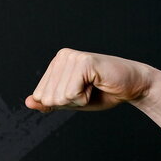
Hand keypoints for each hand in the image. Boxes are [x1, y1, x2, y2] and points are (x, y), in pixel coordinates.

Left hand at [25, 49, 156, 112]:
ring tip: (93, 86)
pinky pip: (71, 93)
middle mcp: (61, 56)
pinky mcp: (84, 62)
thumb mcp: (71, 102)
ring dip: (79, 100)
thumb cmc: (103, 93)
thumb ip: (49, 102)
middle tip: (88, 90)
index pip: (40, 96)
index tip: (79, 93)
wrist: (132, 86)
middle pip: (48, 97)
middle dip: (69, 102)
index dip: (61, 103)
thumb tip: (28, 102)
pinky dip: (85, 97)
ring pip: (59, 97)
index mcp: (56, 64)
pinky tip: (97, 84)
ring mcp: (72, 57)